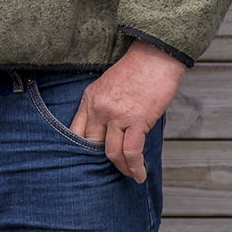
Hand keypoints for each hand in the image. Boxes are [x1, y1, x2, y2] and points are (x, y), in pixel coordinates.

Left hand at [70, 39, 187, 181]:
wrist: (155, 57)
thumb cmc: (136, 70)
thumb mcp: (107, 85)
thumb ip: (102, 105)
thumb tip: (107, 129)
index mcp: (89, 98)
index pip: (75, 131)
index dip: (80, 149)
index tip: (87, 160)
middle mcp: (99, 108)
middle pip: (91, 144)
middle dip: (100, 161)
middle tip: (111, 169)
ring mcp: (116, 115)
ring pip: (111, 152)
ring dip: (120, 167)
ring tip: (128, 174)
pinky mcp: (136, 120)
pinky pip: (131, 151)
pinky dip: (135, 167)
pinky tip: (139, 174)